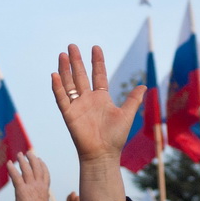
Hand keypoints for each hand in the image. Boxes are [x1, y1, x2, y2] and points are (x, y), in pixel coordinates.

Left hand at [6, 151, 49, 200]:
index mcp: (45, 191)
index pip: (46, 174)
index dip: (42, 165)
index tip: (39, 159)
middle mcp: (40, 187)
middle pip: (37, 168)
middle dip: (33, 158)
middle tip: (28, 153)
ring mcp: (31, 188)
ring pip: (27, 169)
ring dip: (22, 160)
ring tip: (18, 154)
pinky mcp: (22, 191)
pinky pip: (16, 176)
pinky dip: (12, 169)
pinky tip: (8, 163)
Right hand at [52, 45, 143, 200]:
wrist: (103, 154)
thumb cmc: (115, 137)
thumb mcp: (127, 114)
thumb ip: (133, 99)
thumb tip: (144, 85)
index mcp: (102, 98)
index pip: (98, 75)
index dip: (97, 62)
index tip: (96, 48)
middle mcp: (88, 99)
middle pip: (80, 76)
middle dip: (76, 61)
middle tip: (72, 46)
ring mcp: (77, 106)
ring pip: (69, 84)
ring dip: (65, 70)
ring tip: (62, 55)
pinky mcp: (69, 114)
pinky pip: (62, 99)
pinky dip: (58, 87)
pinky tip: (55, 74)